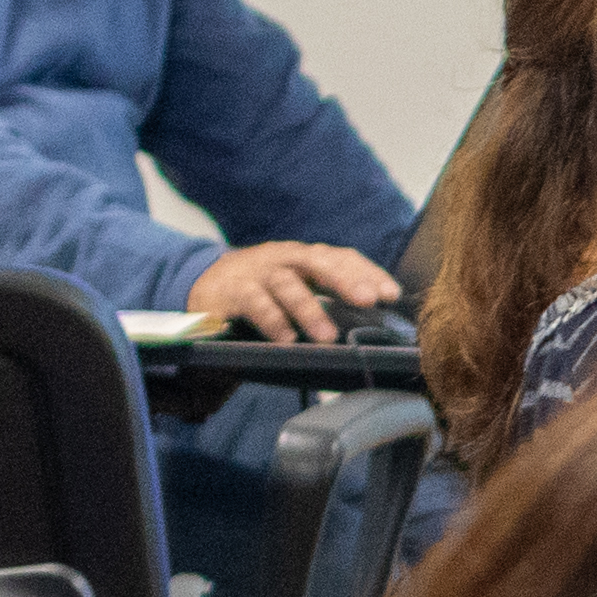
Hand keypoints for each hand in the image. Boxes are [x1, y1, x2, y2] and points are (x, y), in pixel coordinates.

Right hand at [185, 240, 399, 346]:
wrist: (205, 287)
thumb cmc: (263, 294)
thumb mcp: (298, 290)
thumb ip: (329, 301)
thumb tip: (373, 328)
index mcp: (304, 258)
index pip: (340, 257)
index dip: (367, 272)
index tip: (392, 294)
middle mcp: (282, 259)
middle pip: (316, 261)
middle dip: (344, 279)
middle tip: (367, 300)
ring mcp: (256, 272)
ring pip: (285, 282)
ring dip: (308, 309)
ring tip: (327, 336)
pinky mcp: (230, 290)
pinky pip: (253, 301)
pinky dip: (271, 320)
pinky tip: (286, 339)